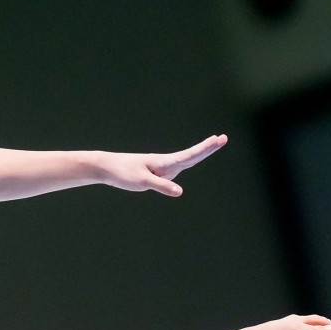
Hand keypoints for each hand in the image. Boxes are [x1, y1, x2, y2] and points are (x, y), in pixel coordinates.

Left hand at [98, 133, 225, 196]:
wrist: (107, 167)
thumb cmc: (123, 173)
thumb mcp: (141, 181)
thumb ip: (161, 186)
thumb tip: (180, 191)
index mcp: (164, 162)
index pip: (190, 155)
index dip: (206, 149)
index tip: (220, 139)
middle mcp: (165, 162)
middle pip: (191, 155)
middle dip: (208, 148)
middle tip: (223, 138)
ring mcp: (162, 166)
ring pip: (186, 159)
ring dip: (200, 152)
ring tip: (214, 143)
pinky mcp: (156, 171)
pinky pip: (176, 167)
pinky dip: (188, 161)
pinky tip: (190, 160)